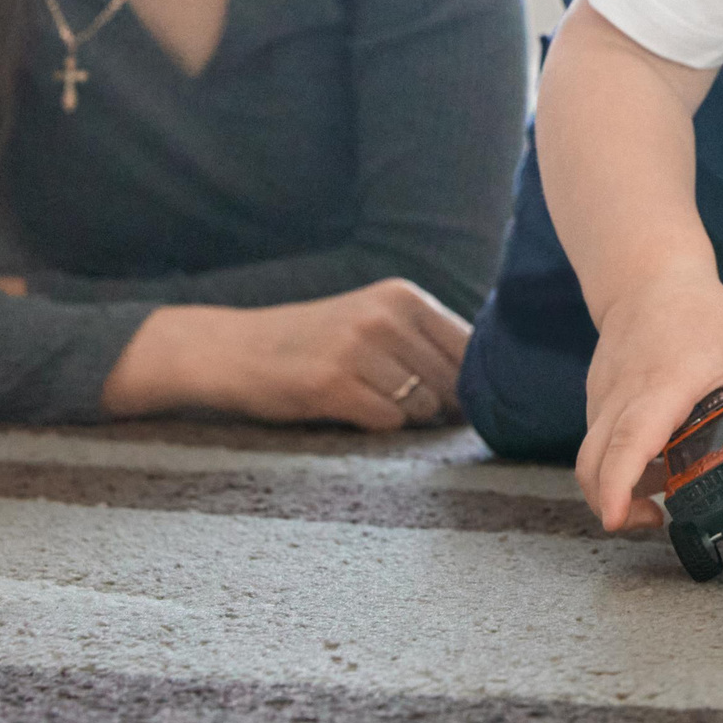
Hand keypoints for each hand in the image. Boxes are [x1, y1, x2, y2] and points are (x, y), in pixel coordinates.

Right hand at [104, 277, 468, 430]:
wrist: (235, 350)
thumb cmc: (315, 343)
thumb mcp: (375, 322)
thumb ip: (426, 343)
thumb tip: (487, 388)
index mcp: (403, 296)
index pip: (470, 348)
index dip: (467, 383)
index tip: (447, 398)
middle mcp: (385, 316)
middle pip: (451, 382)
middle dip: (437, 405)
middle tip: (396, 403)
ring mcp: (358, 348)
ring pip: (423, 406)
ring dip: (404, 417)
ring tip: (368, 401)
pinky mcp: (332, 384)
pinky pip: (388, 422)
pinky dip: (376, 426)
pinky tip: (349, 411)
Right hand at [574, 272, 722, 532]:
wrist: (647, 277)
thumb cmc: (696, 310)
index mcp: (657, 392)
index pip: (628, 446)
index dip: (617, 488)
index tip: (617, 519)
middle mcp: (620, 400)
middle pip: (593, 466)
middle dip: (612, 506)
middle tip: (649, 523)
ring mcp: (603, 402)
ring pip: (590, 458)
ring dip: (615, 488)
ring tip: (657, 500)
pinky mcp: (598, 401)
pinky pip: (596, 442)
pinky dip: (614, 465)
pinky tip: (653, 466)